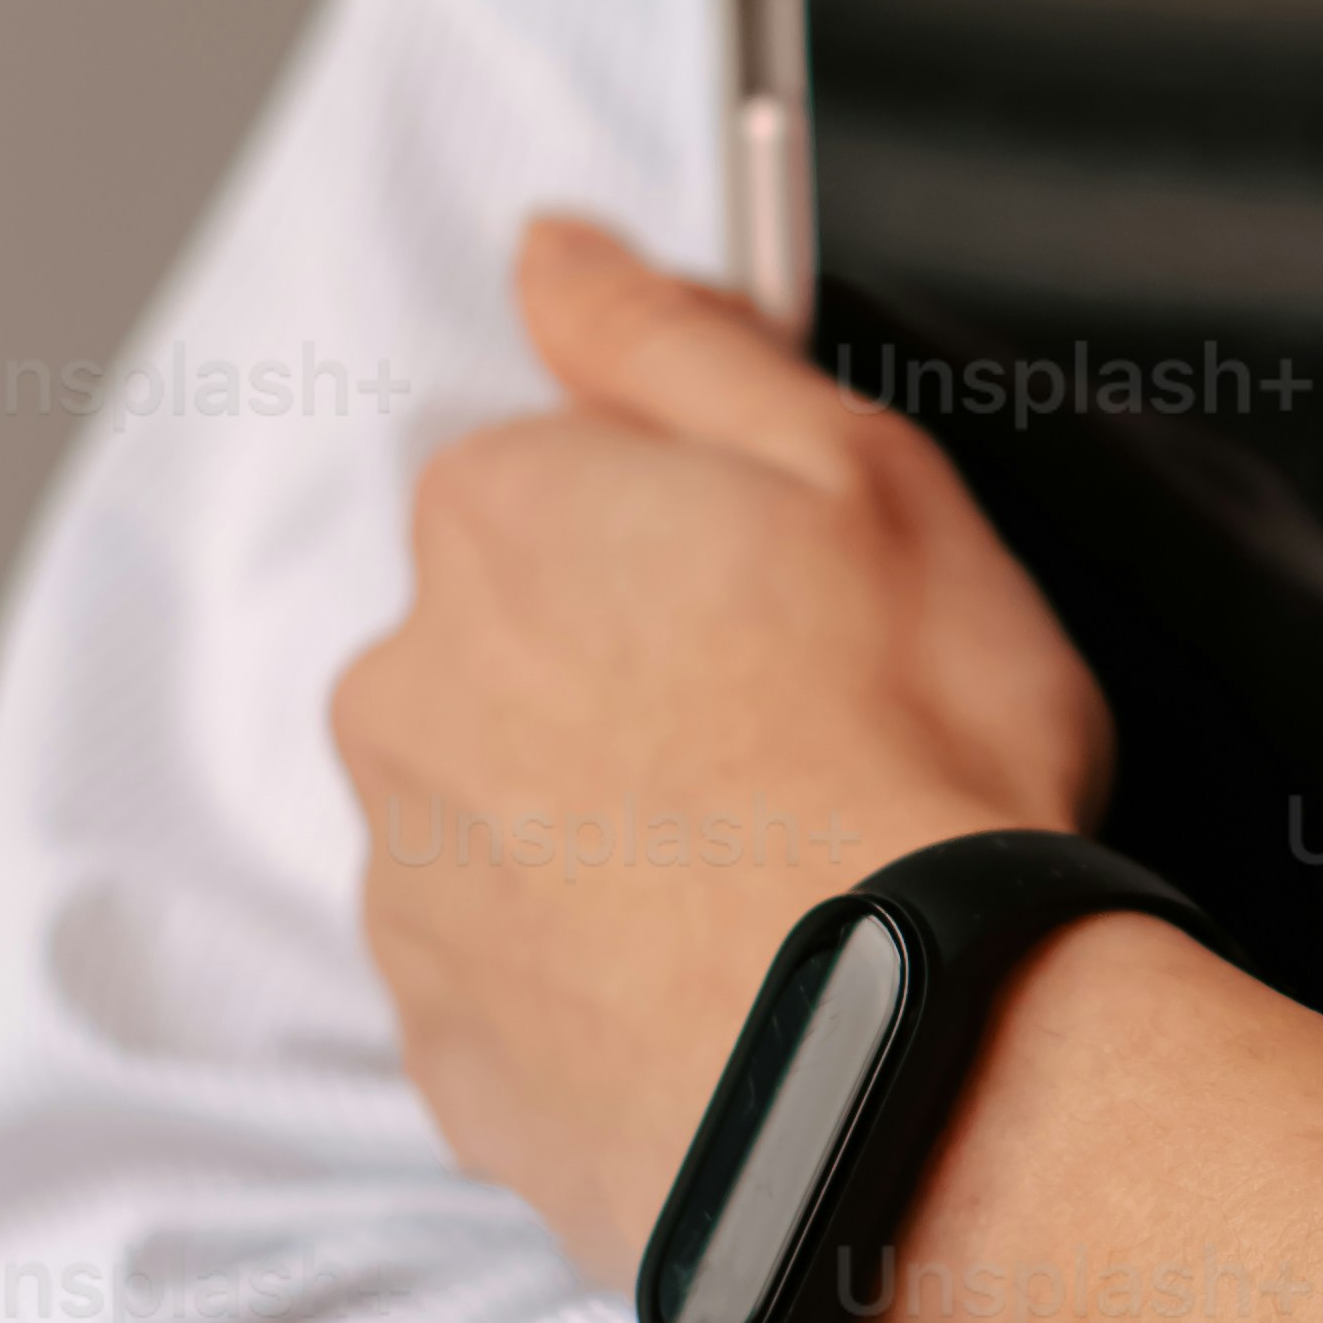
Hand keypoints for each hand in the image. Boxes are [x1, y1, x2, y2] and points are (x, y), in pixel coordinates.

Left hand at [331, 216, 1113, 1286]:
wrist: (914, 1074)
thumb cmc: (915, 764)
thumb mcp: (857, 471)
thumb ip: (674, 341)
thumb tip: (554, 248)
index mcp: (500, 522)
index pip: (553, 484)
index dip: (695, 545)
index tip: (800, 612)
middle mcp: (408, 693)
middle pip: (511, 655)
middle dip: (633, 692)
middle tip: (806, 759)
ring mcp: (411, 887)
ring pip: (503, 825)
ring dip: (610, 845)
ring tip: (778, 897)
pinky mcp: (448, 1057)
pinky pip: (518, 992)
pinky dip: (606, 991)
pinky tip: (732, 997)